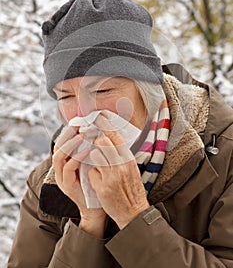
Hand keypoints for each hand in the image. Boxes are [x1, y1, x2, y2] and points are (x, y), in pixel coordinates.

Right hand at [52, 126, 106, 236]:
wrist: (98, 209)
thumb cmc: (98, 185)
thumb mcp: (94, 164)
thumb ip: (92, 151)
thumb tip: (99, 132)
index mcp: (66, 163)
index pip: (63, 143)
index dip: (69, 131)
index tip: (79, 120)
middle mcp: (61, 170)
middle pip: (57, 147)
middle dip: (67, 134)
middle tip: (78, 124)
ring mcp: (62, 178)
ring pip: (59, 157)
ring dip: (70, 144)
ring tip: (82, 135)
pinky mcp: (67, 186)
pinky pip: (68, 169)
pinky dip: (77, 158)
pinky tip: (87, 150)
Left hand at [89, 114, 149, 228]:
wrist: (134, 213)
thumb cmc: (131, 189)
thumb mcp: (131, 168)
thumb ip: (121, 155)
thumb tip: (109, 139)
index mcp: (129, 158)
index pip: (116, 136)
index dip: (105, 124)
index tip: (97, 116)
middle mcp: (122, 164)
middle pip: (103, 142)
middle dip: (95, 141)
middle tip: (93, 141)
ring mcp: (112, 175)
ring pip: (95, 155)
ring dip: (93, 158)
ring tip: (99, 165)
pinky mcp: (103, 186)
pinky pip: (92, 172)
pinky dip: (93, 175)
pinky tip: (99, 182)